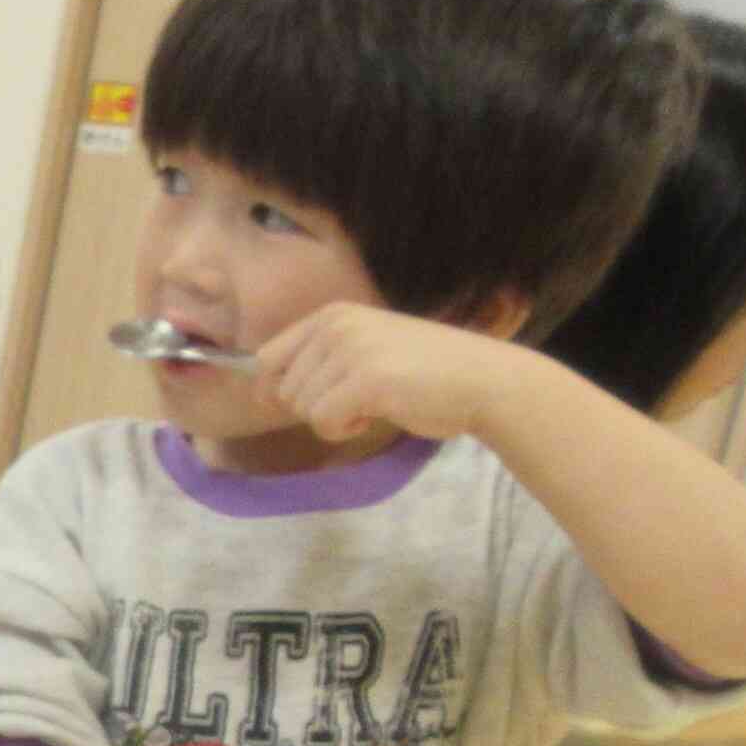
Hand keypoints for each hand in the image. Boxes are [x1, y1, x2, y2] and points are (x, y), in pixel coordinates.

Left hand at [258, 303, 524, 445]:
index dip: (271, 390)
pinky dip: (344, 430)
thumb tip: (264, 393)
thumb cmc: (424, 372)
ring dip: (333, 420)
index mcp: (332, 315)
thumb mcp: (364, 350)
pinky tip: (377, 415)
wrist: (481, 379)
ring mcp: (350, 350)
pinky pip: (323, 422)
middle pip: (283, 390)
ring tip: (374, 404)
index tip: (294, 406)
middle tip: (359, 402)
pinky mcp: (365, 379)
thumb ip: (320, 362)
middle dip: (315, 408)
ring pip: (303, 409)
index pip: (266, 358)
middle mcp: (335, 325)